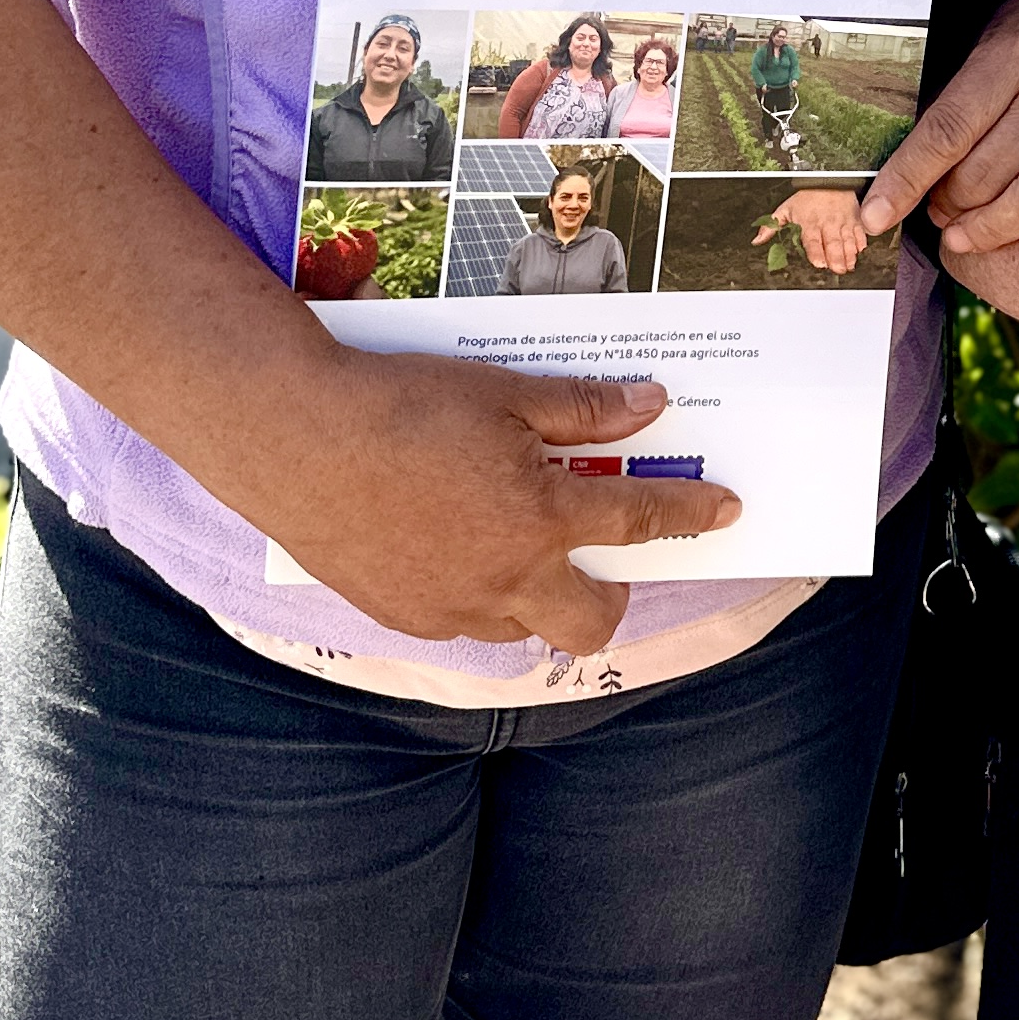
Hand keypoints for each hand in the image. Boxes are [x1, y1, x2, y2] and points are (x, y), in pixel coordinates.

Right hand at [254, 351, 742, 651]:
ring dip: (539, 596)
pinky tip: (456, 548)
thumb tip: (649, 405)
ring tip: (521, 545)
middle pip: (591, 623)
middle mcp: (505, 578)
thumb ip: (584, 408)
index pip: (641, 524)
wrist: (293, 436)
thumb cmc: (400, 404)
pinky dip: (477, 594)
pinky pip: (461, 622)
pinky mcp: (400, 616)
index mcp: (541, 519)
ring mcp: (450, 608)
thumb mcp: (505, 392)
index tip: (725, 511)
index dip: (691, 514)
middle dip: (614, 600)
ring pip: (522, 627)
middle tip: (607, 558)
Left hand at [760, 187, 866, 274]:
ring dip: (849, 255)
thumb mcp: (786, 209)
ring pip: (848, 240)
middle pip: (833, 243)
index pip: (813, 240)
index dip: (816, 252)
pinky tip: (859, 252)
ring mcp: (842, 222)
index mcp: (809, 223)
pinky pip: (860, 233)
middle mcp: (827, 223)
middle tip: (838, 270)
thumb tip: (757, 240)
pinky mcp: (855, 220)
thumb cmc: (807, 197)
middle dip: (836, 258)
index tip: (819, 263)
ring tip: (848, 266)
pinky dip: (861, 243)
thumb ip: (771, 226)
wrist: (829, 178)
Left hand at [860, 0, 1018, 256]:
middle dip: (948, 204)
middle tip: (934, 211)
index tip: (876, 215)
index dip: (908, 177)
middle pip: (990, 170)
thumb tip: (903, 169)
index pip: (950, 129)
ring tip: (966, 233)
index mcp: (1018, 50)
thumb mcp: (988, 37)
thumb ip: (956, 97)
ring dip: (995, 227)